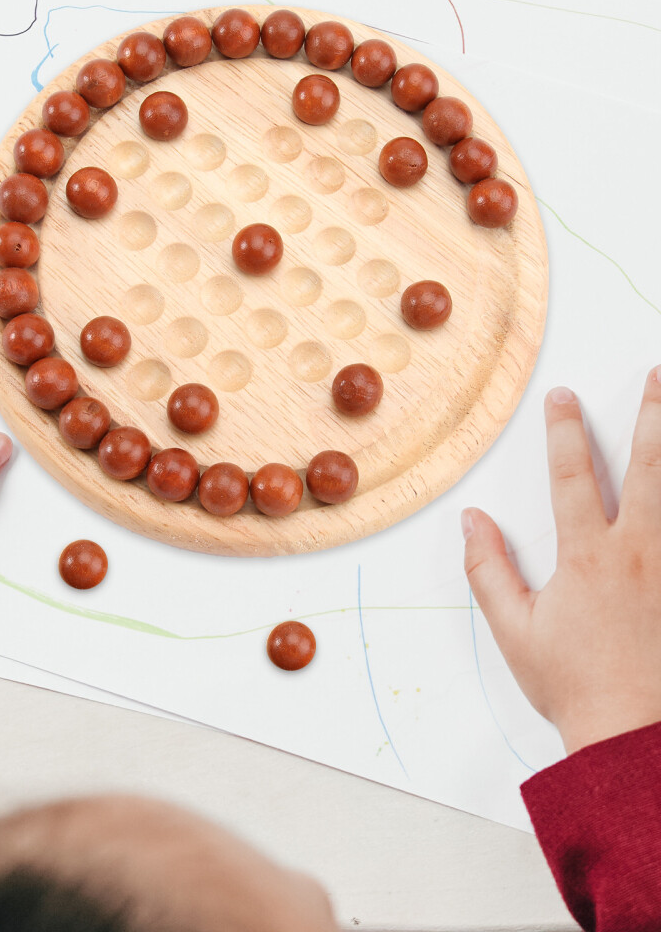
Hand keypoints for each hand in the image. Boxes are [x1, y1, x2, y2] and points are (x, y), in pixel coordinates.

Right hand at [462, 371, 660, 753]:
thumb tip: (472, 520)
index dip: (565, 431)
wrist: (637, 737)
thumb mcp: (514, 629)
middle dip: (651, 416)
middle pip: (649, 468)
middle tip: (657, 377)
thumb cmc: (575, 685)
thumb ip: (488, 568)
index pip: (572, 476)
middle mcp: (639, 553)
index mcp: (588, 557)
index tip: (565, 397)